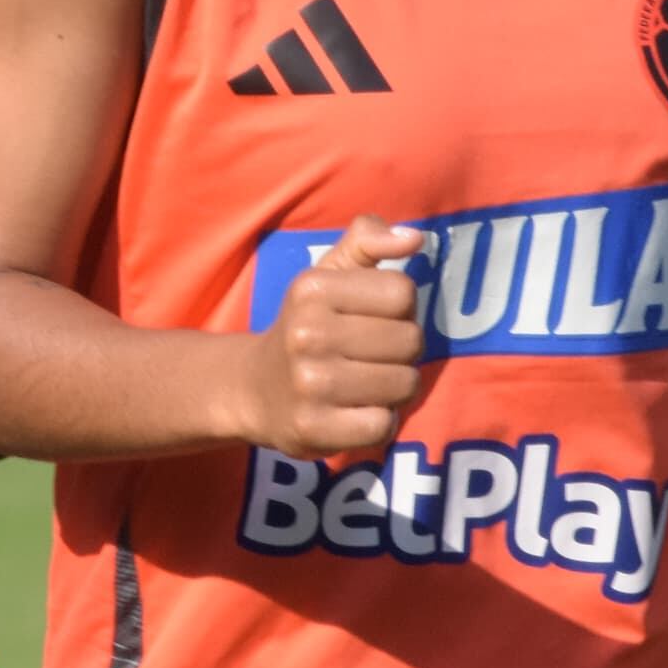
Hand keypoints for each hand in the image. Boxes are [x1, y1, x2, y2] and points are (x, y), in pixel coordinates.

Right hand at [232, 218, 425, 459]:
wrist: (253, 390)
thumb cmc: (305, 326)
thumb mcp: (326, 274)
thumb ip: (366, 241)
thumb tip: (414, 237)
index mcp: (311, 289)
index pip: (402, 292)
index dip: (400, 308)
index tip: (374, 319)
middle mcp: (307, 334)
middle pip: (410, 340)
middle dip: (403, 351)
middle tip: (373, 356)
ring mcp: (309, 384)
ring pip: (404, 384)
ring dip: (396, 388)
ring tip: (368, 385)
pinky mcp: (314, 429)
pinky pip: (383, 425)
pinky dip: (380, 422)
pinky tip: (357, 413)